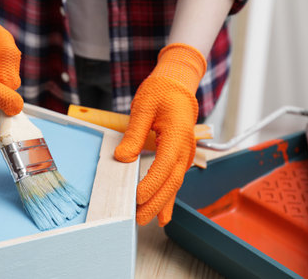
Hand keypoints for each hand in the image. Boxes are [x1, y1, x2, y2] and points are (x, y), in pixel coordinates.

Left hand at [114, 44, 205, 225]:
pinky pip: (174, 180)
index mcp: (177, 134)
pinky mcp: (179, 156)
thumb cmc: (160, 92)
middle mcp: (184, 147)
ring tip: (149, 221)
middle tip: (139, 218)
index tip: (137, 197)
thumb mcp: (143, 107)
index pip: (165, 165)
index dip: (152, 183)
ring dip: (162, 203)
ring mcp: (184, 153)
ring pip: (174, 184)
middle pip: (171, 181)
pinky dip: (168, 197)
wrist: (177, 85)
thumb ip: (133, 134)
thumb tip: (122, 158)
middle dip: (156, 201)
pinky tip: (163, 214)